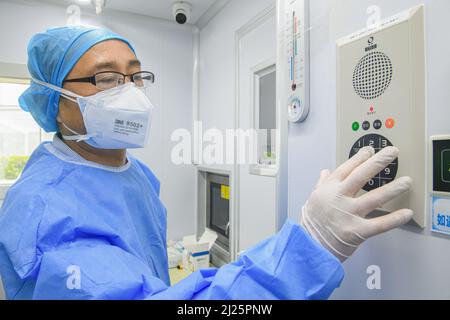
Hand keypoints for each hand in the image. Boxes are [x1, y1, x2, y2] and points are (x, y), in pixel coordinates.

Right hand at [300, 146, 412, 261]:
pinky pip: (380, 224)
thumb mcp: (313, 199)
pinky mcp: (357, 231)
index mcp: (329, 189)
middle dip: (378, 162)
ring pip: (375, 198)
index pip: (347, 168)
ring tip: (407, 181)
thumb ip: (322, 184)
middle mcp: (339, 198)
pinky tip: (406, 213)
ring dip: (393, 189)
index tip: (370, 150)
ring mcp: (349, 214)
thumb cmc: (311, 224)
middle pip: (362, 175)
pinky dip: (395, 219)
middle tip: (392, 152)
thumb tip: (325, 172)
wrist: (308, 246)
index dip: (360, 157)